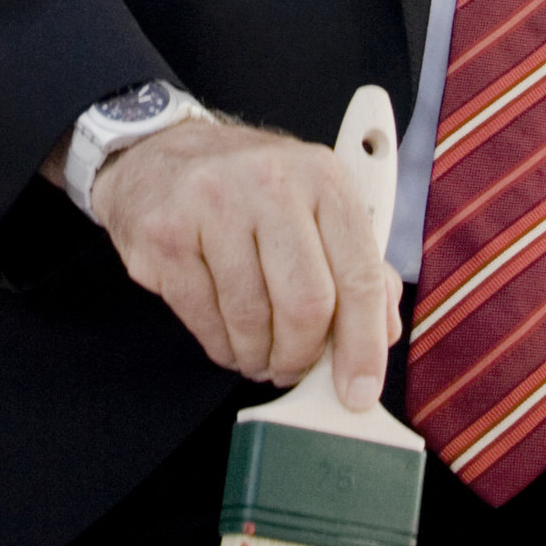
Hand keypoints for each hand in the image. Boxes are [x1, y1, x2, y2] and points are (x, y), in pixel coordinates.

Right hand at [88, 119, 402, 407]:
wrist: (162, 154)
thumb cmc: (248, 190)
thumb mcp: (314, 206)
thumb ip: (356, 265)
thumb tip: (383, 332)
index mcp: (322, 177)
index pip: (360, 275)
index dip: (364, 345)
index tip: (360, 391)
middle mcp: (271, 182)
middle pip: (305, 304)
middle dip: (301, 356)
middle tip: (293, 369)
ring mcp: (213, 203)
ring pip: (251, 319)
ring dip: (258, 355)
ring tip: (257, 352)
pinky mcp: (166, 232)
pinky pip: (204, 318)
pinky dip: (221, 345)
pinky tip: (226, 336)